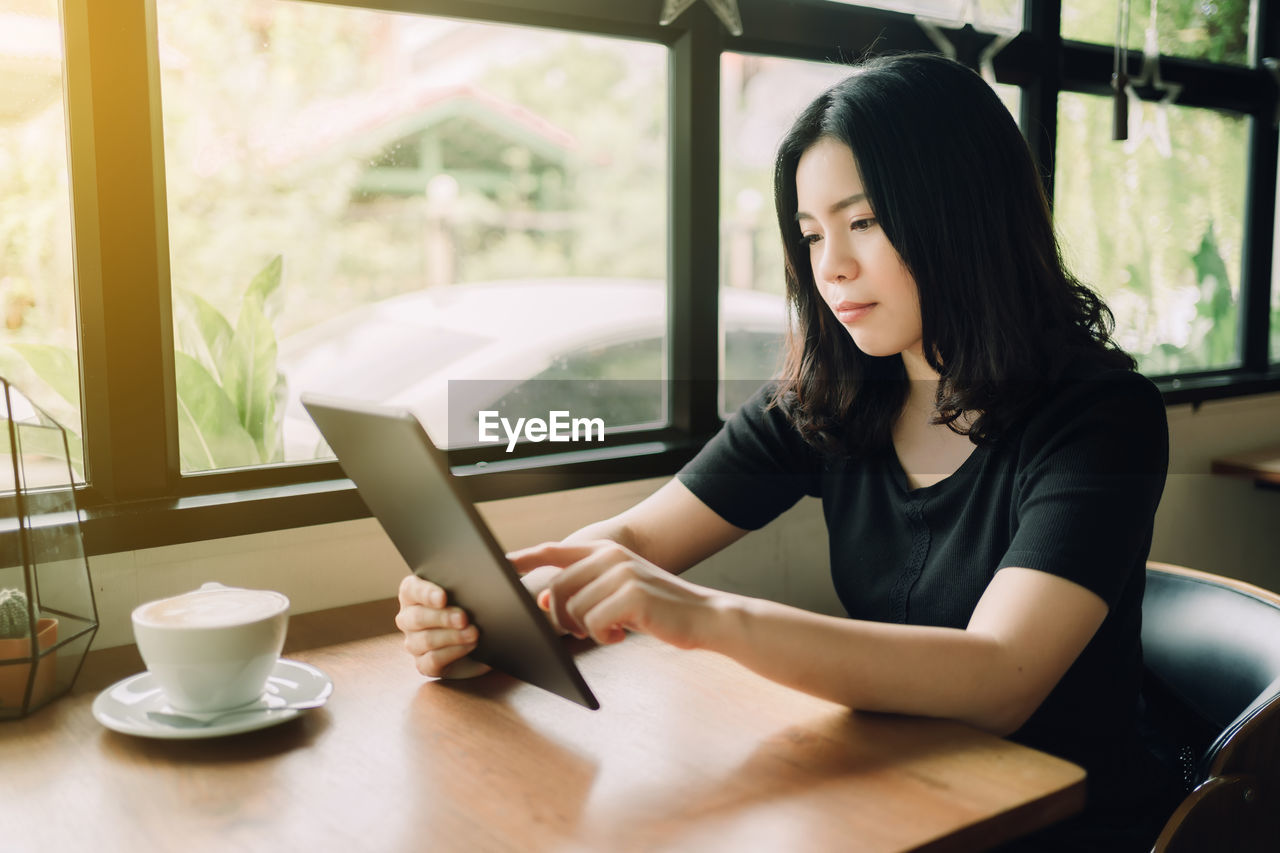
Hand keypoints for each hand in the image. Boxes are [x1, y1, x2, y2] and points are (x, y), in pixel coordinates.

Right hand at [394, 566, 567, 678]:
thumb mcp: (487, 582)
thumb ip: (489, 570)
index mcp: (416, 592)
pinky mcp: (427, 664)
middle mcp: (410, 617)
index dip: (425, 592)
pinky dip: (450, 654)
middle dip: (442, 617)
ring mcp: (415, 642)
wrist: (495, 630)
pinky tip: (469, 647)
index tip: (444, 596)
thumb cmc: (485, 601)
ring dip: (449, 637)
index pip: (411, 589)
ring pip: (422, 641)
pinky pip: (430, 662)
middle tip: (465, 617)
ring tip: (474, 633)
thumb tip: (504, 562)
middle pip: (416, 617)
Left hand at [508, 540, 720, 649]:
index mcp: (605, 550)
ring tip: (611, 630)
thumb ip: (583, 591)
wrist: (704, 615)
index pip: (553, 550)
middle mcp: (610, 555)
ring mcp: (621, 573)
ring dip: (586, 630)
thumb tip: (540, 602)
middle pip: (556, 589)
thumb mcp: (618, 593)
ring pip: (573, 610)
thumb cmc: (658, 609)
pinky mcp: (631, 595)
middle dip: (560, 618)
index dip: (523, 558)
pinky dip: (603, 637)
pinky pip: (593, 624)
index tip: (500, 566)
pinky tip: (622, 635)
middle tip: (583, 631)